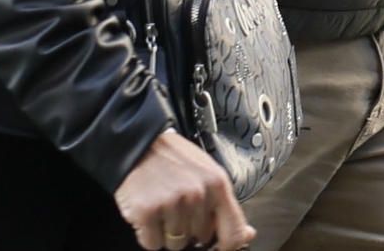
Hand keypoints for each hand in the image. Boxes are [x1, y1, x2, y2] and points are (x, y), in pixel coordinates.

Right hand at [115, 131, 255, 250]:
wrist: (137, 142)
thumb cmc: (173, 158)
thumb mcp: (208, 173)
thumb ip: (225, 205)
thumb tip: (246, 234)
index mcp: (218, 184)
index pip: (233, 232)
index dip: (228, 246)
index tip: (221, 247)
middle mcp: (197, 194)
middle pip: (200, 238)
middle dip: (189, 228)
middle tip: (179, 206)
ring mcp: (172, 203)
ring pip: (175, 244)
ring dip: (167, 232)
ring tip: (163, 206)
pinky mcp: (147, 212)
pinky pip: (152, 243)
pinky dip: (148, 234)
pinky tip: (149, 212)